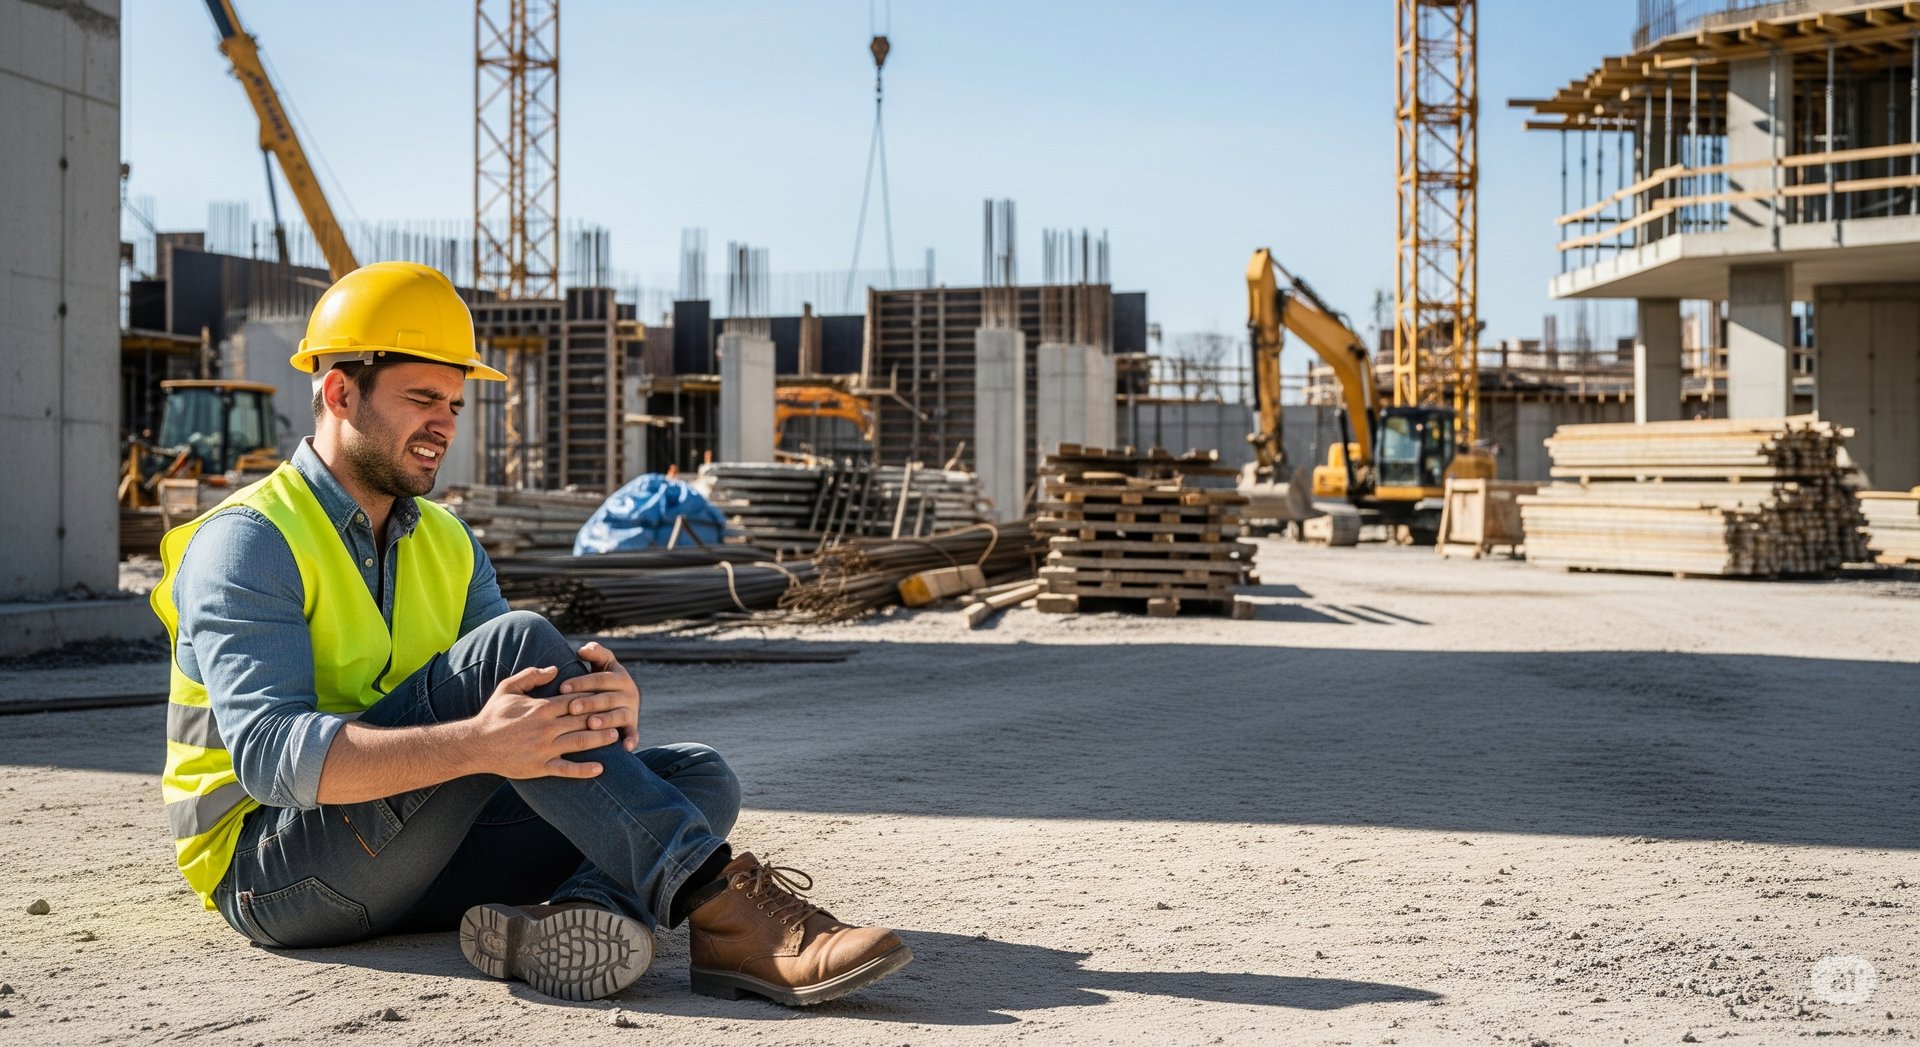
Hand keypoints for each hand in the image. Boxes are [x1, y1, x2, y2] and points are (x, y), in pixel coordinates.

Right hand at [468, 665, 621, 778]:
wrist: (476, 744)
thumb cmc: (493, 714)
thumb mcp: (508, 688)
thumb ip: (531, 675)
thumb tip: (555, 668)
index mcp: (541, 707)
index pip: (575, 699)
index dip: (593, 697)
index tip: (607, 695)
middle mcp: (546, 727)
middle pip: (583, 720)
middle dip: (603, 717)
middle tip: (620, 714)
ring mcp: (544, 748)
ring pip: (580, 742)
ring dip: (601, 739)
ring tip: (616, 735)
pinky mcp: (539, 767)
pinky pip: (567, 769)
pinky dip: (584, 769)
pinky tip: (600, 768)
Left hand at [561, 641, 639, 752]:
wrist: (623, 699)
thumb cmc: (602, 682)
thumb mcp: (602, 664)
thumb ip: (595, 653)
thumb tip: (583, 649)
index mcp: (620, 677)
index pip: (600, 678)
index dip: (581, 682)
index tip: (562, 688)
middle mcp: (629, 693)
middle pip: (607, 698)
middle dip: (589, 702)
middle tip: (572, 708)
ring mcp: (632, 710)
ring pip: (619, 716)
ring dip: (606, 720)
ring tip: (591, 723)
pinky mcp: (633, 726)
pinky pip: (634, 734)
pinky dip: (632, 740)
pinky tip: (625, 748)